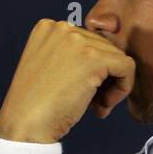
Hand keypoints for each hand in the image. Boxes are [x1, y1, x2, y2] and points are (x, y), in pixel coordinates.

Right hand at [0, 19, 134, 143]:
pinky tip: (103, 106)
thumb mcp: (49, 68)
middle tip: (92, 104)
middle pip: (104, 47)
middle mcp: (61, 27)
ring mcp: (77, 41)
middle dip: (103, 77)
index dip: (90, 68)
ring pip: (118, 57)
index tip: (81, 91)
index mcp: (47, 27)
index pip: (87, 40)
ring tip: (96, 107)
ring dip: (112, 86)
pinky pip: (127, 67)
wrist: (25, 126)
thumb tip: (111, 58)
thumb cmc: (35, 106)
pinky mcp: (94, 58)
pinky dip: (123, 88)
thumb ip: (71, 56)